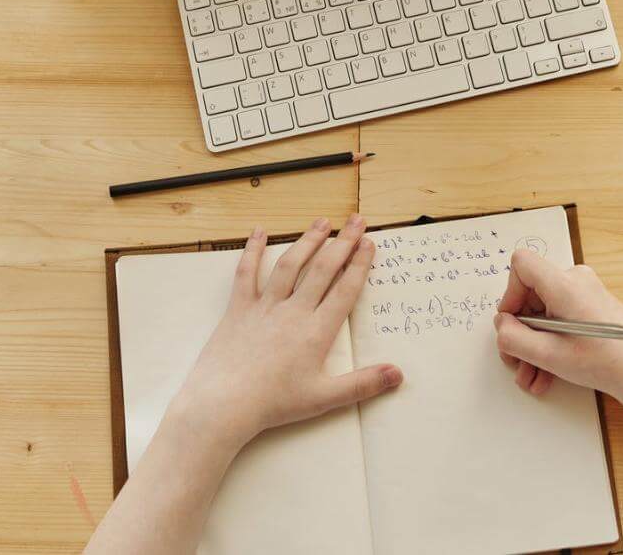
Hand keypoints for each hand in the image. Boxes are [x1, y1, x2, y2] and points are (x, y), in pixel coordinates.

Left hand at [167, 215, 402, 450]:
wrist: (225, 402)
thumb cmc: (274, 403)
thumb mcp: (323, 398)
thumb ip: (363, 384)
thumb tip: (398, 374)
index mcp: (316, 331)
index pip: (344, 290)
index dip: (359, 264)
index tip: (369, 243)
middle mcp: (293, 311)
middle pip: (322, 269)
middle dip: (342, 242)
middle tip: (356, 220)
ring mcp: (265, 306)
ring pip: (290, 265)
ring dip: (307, 241)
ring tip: (322, 222)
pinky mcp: (239, 308)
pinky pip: (246, 273)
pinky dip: (252, 250)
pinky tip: (259, 232)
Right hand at [494, 249, 622, 414]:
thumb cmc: (604, 361)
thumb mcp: (549, 354)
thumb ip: (514, 338)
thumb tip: (502, 325)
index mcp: (565, 284)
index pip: (522, 264)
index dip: (509, 293)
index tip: (512, 323)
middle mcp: (576, 281)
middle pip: (532, 294)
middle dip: (520, 331)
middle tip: (515, 361)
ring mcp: (587, 294)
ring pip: (545, 313)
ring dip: (534, 345)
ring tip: (531, 378)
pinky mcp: (593, 308)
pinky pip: (561, 319)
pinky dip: (551, 343)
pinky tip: (546, 375)